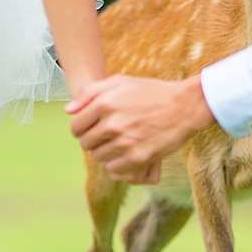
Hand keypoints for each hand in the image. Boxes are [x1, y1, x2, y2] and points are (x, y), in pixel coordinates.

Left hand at [66, 74, 215, 181]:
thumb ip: (90, 94)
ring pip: (98, 157)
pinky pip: (113, 169)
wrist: (183, 106)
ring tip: (117, 143)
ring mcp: (125, 142)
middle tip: (105, 135)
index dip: (80, 129)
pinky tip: (124, 153)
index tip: (90, 128)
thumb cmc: (150, 92)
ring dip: (104, 152)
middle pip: (86, 143)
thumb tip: (68, 111)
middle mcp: (113, 123)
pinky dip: (115, 164)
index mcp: (105, 103)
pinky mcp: (138, 158)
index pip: (76, 126)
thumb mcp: (119, 82)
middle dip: (92, 140)